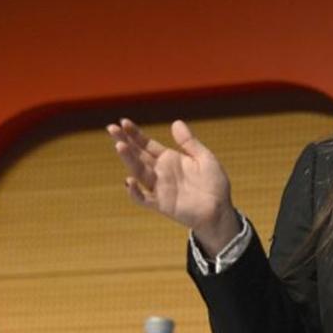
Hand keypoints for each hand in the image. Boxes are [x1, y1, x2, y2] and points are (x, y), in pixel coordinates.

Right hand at [107, 118, 238, 252]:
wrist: (220, 210)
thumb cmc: (214, 184)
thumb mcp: (205, 158)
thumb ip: (189, 142)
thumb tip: (176, 122)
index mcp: (169, 159)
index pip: (147, 145)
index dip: (135, 134)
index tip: (124, 122)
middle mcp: (160, 172)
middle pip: (138, 155)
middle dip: (125, 142)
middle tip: (112, 128)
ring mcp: (159, 188)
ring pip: (139, 172)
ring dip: (128, 160)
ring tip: (120, 146)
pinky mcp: (162, 204)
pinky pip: (144, 199)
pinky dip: (135, 192)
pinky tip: (129, 181)